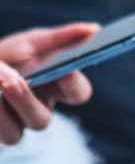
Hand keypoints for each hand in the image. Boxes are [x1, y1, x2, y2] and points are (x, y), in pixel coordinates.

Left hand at [0, 23, 96, 143]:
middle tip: (15, 81)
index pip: (78, 94)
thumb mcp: (32, 42)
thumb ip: (63, 38)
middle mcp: (36, 109)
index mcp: (54, 88)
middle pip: (42, 121)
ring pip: (14, 135)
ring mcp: (13, 125)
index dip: (75, 86)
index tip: (67, 72)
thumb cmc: (8, 55)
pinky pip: (0, 132)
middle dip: (26, 103)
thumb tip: (95, 28)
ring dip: (4, 106)